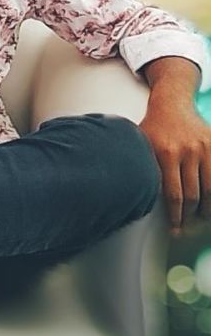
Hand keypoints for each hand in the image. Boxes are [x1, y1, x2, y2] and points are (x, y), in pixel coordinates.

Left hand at [139, 102, 210, 236]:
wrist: (171, 104)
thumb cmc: (152, 129)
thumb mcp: (140, 145)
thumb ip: (142, 168)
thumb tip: (132, 197)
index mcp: (165, 153)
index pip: (174, 195)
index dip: (176, 217)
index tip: (174, 230)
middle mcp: (186, 151)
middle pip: (193, 196)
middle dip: (190, 218)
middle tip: (186, 229)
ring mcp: (203, 148)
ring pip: (210, 190)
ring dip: (206, 210)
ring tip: (200, 220)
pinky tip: (210, 207)